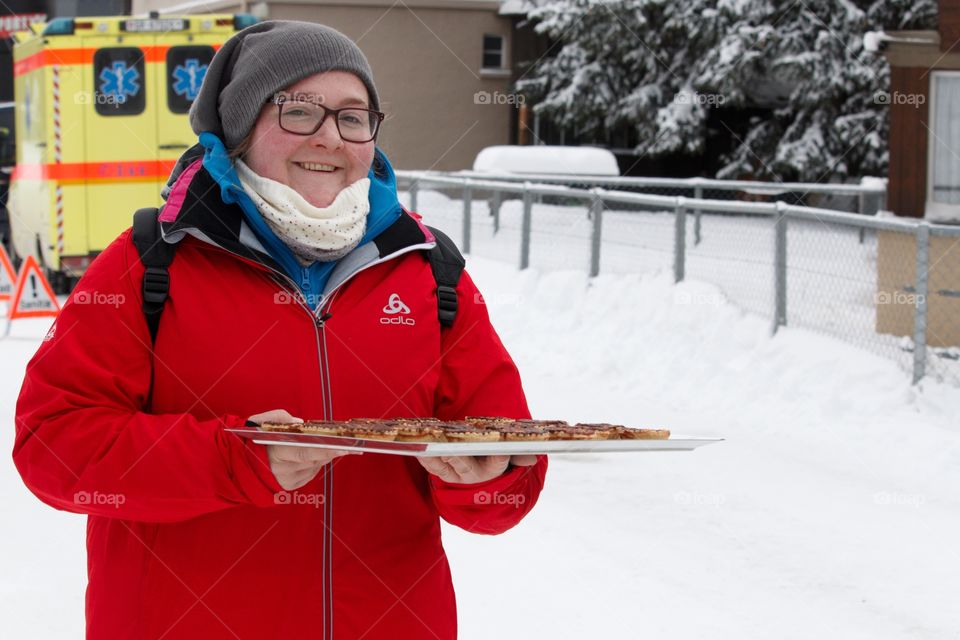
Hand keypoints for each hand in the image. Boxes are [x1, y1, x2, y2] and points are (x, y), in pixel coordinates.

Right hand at [248, 409, 359, 490]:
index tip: (345, 446)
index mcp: (275, 452)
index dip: (326, 449)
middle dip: (332, 452)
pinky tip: (318, 455)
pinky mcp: (289, 486)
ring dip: (325, 456)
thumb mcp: (261, 421)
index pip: (305, 452)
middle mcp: (281, 470)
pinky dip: (316, 463)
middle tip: (352, 446)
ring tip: (335, 446)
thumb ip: (281, 418)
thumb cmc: (253, 438)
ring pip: (315, 466)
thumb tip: (300, 423)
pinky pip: (310, 473)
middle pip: (314, 460)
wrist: (240, 462)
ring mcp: (285, 480)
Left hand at [416, 455, 537, 484]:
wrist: (482, 469)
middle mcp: (474, 474)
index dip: (501, 456)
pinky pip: (432, 466)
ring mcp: (456, 473)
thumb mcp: (512, 453)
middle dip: (459, 457)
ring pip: (445, 467)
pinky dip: (425, 458)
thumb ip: (519, 453)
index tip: (502, 448)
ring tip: (429, 448)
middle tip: (452, 448)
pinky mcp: (442, 471)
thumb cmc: (497, 453)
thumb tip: (532, 457)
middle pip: (466, 465)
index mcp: (494, 467)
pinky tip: (418, 449)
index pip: (499, 462)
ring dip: (436, 458)